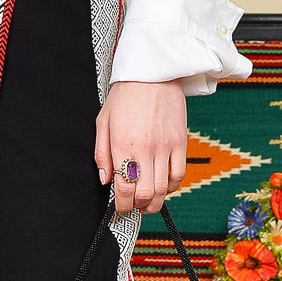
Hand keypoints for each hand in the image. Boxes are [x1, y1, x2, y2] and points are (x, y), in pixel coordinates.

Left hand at [95, 80, 187, 215]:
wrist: (152, 73)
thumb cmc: (125, 95)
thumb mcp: (103, 122)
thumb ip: (102, 154)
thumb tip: (105, 180)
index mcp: (122, 146)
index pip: (124, 188)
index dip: (122, 205)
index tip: (121, 207)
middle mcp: (145, 150)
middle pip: (145, 193)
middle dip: (139, 207)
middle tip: (135, 206)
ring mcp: (165, 147)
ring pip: (164, 189)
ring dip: (156, 202)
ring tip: (149, 202)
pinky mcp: (180, 142)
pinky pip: (180, 174)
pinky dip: (173, 187)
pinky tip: (165, 186)